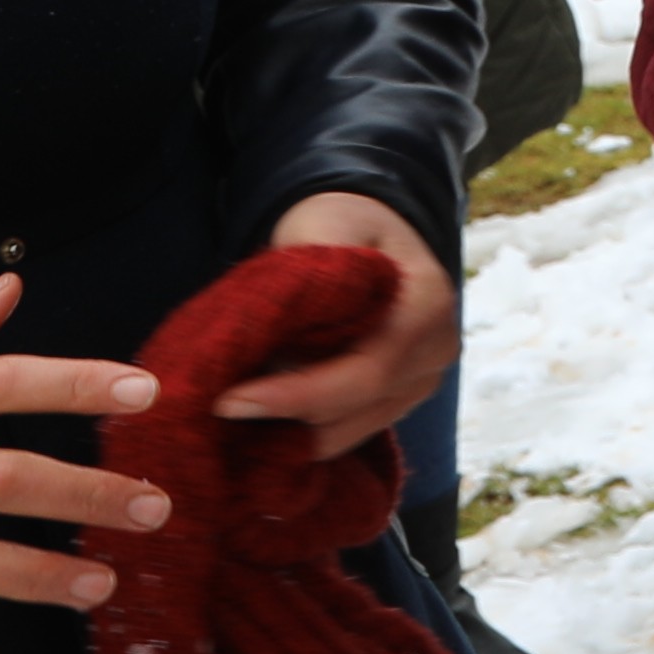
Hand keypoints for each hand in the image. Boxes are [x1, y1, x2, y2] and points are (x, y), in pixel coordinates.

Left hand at [214, 198, 454, 448]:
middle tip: (218, 412)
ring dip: (292, 429)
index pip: (365, 372)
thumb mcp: (322, 226)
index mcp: (426, 305)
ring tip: (235, 415)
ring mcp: (423, 379)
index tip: (230, 402)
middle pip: (357, 410)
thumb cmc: (341, 223)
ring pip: (350, 430)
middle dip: (285, 418)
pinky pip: (348, 429)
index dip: (297, 395)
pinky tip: (262, 418)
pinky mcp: (401, 398)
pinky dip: (304, 429)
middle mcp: (436, 351)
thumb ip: (307, 277)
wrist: (368, 229)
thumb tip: (273, 345)